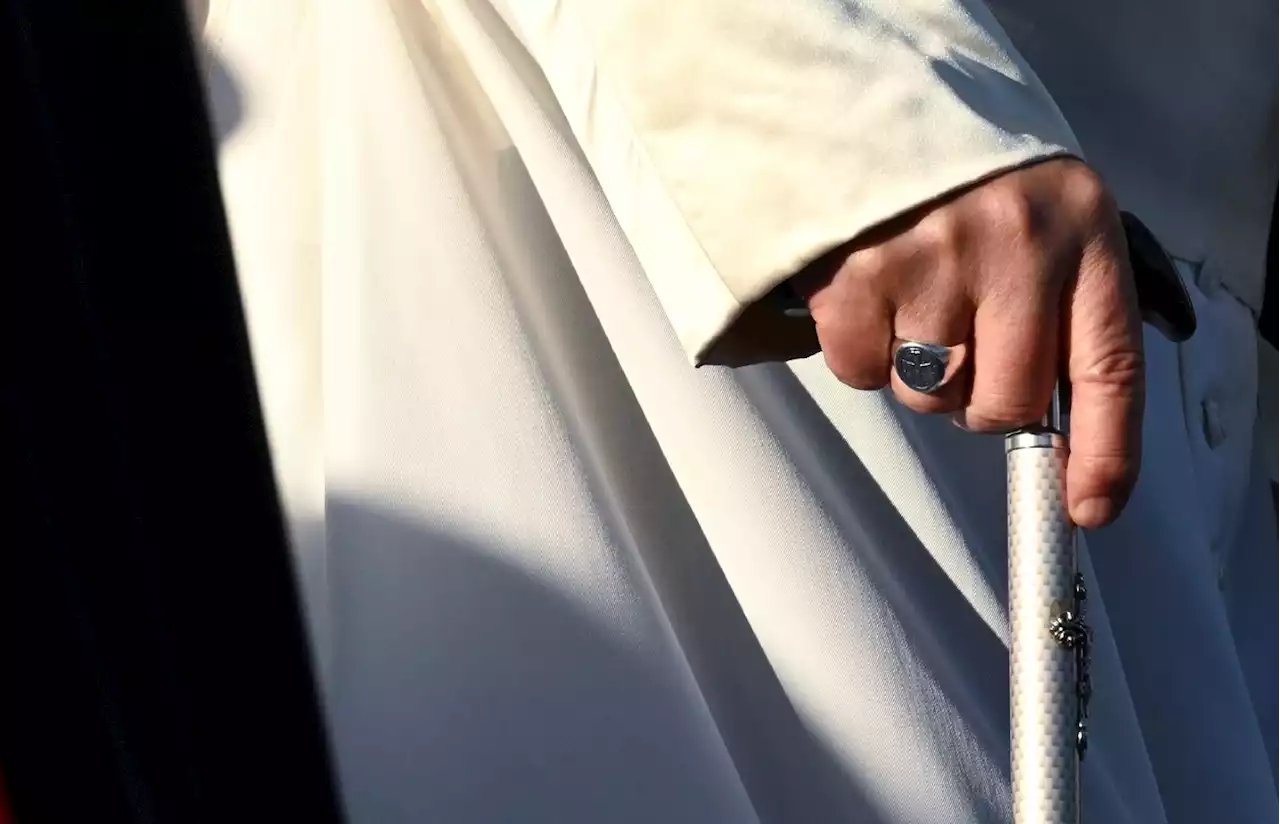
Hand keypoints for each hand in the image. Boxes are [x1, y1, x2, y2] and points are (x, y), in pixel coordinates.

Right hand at [794, 158, 1143, 527]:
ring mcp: (934, 257)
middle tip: (959, 345)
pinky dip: (858, 354)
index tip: (1088, 507)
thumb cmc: (964, 178)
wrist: (866, 104)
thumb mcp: (1045, 220)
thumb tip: (1059, 441)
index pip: (1109, 367)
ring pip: (929, 394)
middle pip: (1005, 402)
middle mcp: (1016, 243)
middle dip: (978, 398)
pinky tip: (865, 298)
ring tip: (908, 300)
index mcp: (1081, 230)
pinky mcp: (858, 273)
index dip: (1105, 452)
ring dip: (916, 370)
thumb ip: (1063, 311)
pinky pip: (860, 373)